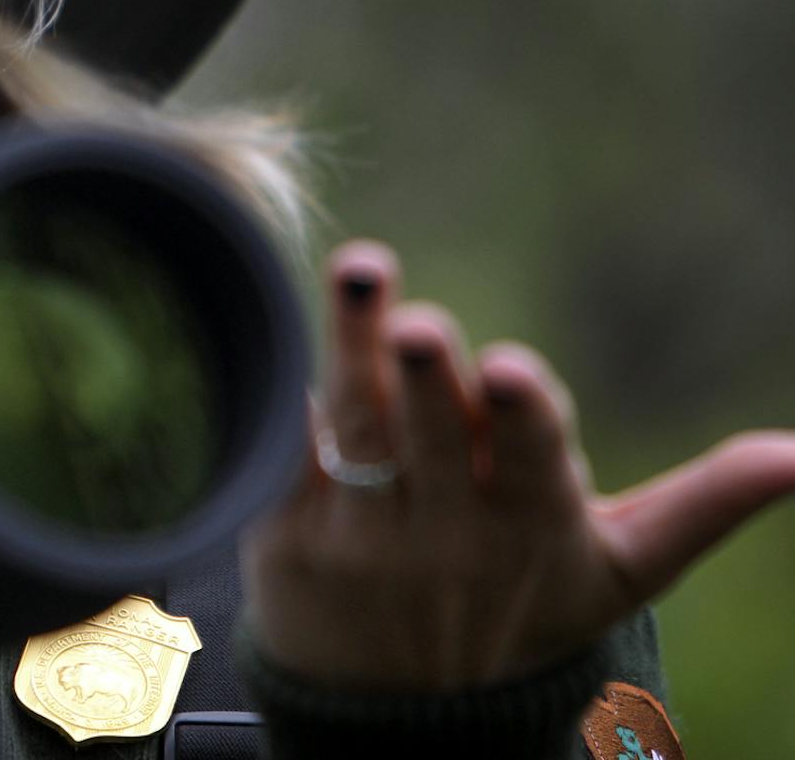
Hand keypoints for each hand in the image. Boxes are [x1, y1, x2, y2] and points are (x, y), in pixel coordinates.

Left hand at [241, 239, 794, 689]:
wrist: (404, 710)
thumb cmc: (522, 605)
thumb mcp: (619, 568)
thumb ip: (705, 504)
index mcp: (533, 526)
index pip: (530, 461)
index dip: (519, 416)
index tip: (507, 369)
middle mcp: (444, 531)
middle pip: (428, 438)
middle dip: (423, 379)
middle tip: (416, 325)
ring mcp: (361, 535)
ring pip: (353, 433)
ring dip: (349, 352)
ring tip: (360, 276)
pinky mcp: (285, 532)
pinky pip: (283, 455)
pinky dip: (283, 399)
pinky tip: (283, 338)